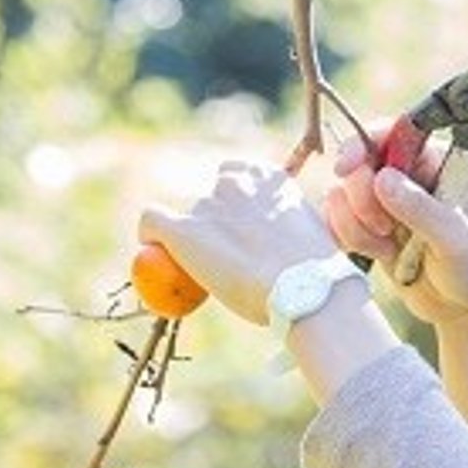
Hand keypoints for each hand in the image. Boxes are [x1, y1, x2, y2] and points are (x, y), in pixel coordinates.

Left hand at [139, 161, 334, 325]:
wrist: (307, 291)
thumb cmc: (317, 276)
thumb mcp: (311, 236)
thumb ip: (291, 229)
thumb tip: (283, 248)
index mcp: (269, 178)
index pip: (236, 177)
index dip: (232, 206)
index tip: (236, 230)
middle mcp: (236, 182)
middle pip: (212, 200)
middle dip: (215, 227)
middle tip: (228, 262)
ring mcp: (208, 205)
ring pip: (189, 221)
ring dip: (195, 243)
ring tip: (212, 279)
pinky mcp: (182, 230)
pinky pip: (151, 222)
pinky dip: (150, 237)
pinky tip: (155, 253)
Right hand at [323, 133, 467, 333]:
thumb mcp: (455, 240)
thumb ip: (420, 210)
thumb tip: (382, 178)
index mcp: (436, 163)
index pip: (391, 133)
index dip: (361, 144)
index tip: (346, 168)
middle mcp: (407, 176)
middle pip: (357, 165)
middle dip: (361, 199)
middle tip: (385, 229)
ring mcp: (385, 204)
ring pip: (341, 196)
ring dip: (356, 226)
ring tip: (389, 250)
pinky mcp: (369, 230)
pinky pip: (336, 222)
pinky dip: (346, 240)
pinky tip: (379, 256)